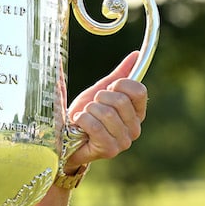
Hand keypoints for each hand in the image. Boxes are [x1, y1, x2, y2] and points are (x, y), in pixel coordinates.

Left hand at [63, 51, 147, 170]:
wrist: (65, 136)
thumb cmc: (86, 114)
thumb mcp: (101, 91)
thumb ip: (120, 74)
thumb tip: (136, 54)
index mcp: (137, 113)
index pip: (138, 90)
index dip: (119, 85)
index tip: (107, 90)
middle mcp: (135, 129)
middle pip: (120, 100)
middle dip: (99, 98)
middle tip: (92, 107)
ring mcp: (124, 142)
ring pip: (106, 113)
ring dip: (88, 111)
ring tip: (85, 117)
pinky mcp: (109, 150)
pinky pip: (95, 126)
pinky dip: (82, 120)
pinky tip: (79, 125)